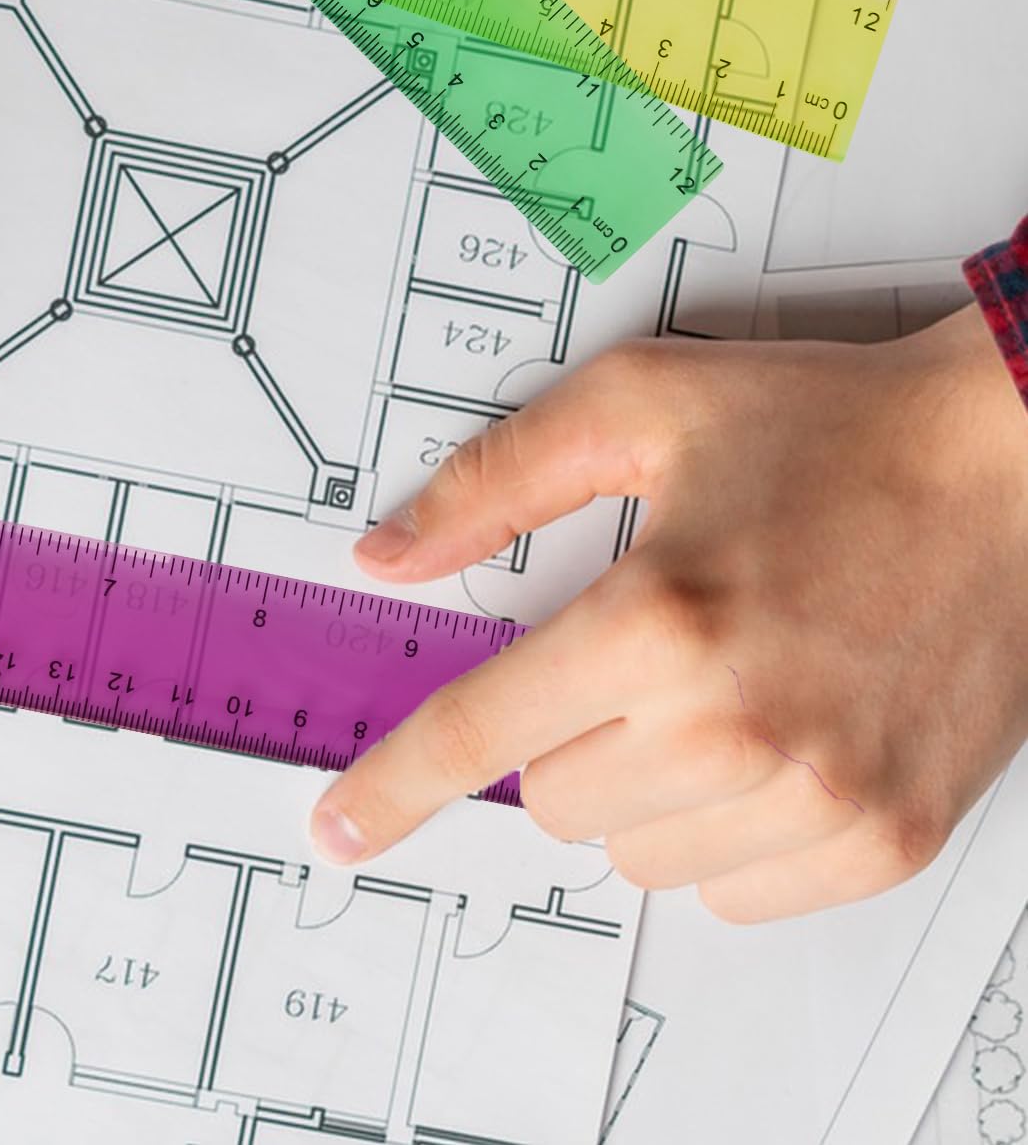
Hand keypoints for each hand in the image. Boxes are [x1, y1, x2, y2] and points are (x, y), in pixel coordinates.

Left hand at [310, 307, 1027, 921]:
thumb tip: (388, 557)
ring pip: (635, 855)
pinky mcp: (884, 836)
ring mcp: (821, 795)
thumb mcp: (635, 404)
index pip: (481, 731)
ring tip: (713, 687)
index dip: (393, 785)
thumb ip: (493, 483)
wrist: (1007, 461)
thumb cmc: (828, 427)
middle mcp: (738, 725)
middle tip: (636, 650)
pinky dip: (717, 831)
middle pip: (551, 799)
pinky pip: (732, 894)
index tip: (338, 829)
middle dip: (560, 730)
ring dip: (639, 784)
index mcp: (661, 615)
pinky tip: (765, 740)